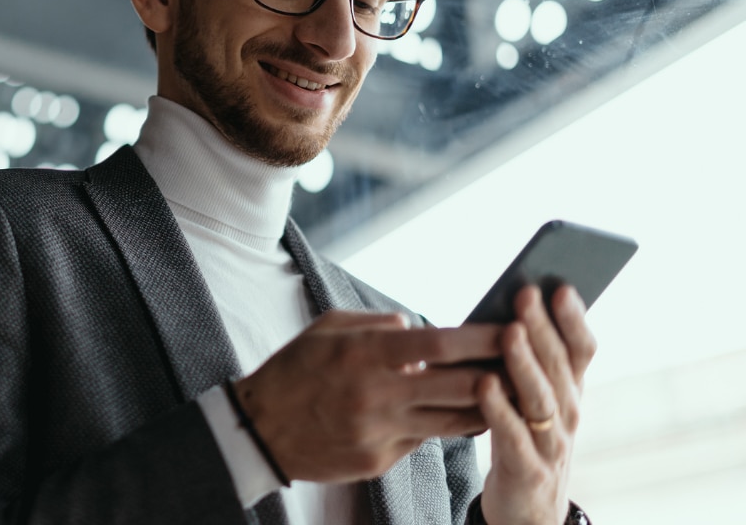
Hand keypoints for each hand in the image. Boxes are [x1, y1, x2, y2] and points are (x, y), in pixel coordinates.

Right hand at [235, 310, 502, 482]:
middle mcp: (377, 394)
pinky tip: (453, 416)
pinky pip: (421, 442)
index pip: (440, 344)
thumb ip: (375, 323)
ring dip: (482, 408)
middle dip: (497, 375)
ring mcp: (379, 432)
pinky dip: (439, 427)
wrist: (258, 430)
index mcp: (366, 354)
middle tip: (526, 365)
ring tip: (505, 394)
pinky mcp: (377, 462)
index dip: (483, 337)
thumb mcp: (326, 329)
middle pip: (458, 386)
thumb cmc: (293, 370)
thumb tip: (419, 326)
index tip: (514, 328)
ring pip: (451, 423)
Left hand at [477, 285, 595, 524]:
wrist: (529, 512)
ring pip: (541, 398)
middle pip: (559, 366)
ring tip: (508, 332)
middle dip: (543, 328)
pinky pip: (515, 436)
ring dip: (524, 362)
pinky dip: (500, 409)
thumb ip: (529, 363)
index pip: (581, 351)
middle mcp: (569, 414)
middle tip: (526, 294)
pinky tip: (484, 385)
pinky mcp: (528, 470)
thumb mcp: (535, 401)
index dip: (573, 319)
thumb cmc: (524, 440)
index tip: (560, 286)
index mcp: (571, 392)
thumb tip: (510, 310)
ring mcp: (552, 444)